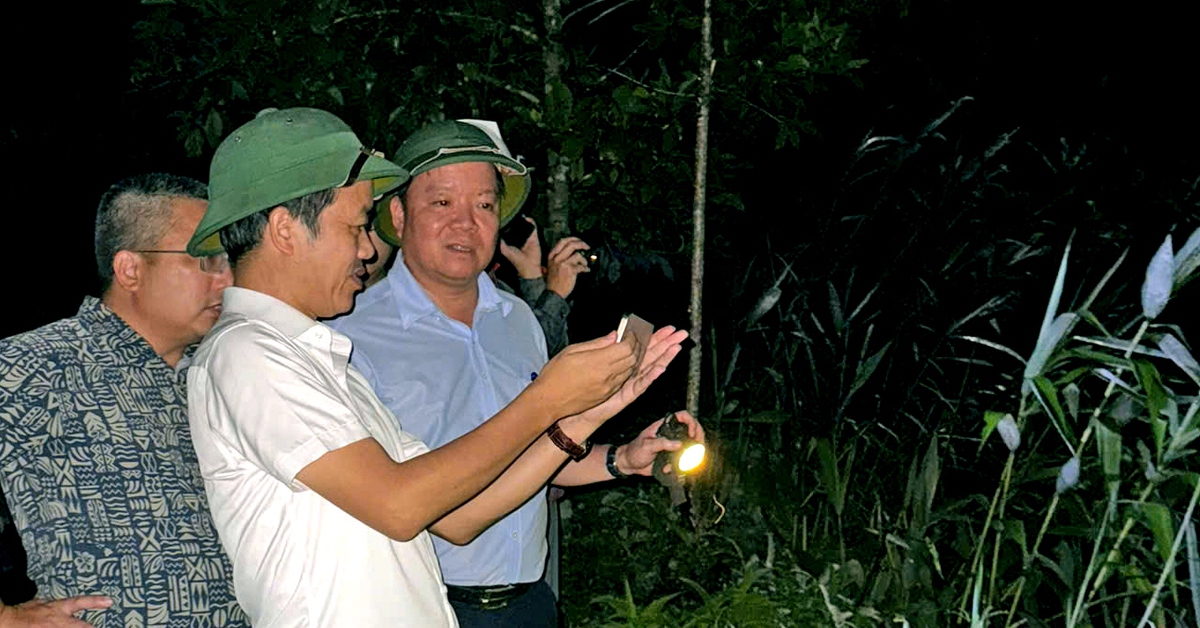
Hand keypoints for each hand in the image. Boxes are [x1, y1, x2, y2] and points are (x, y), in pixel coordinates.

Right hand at [0, 596, 111, 626]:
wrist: (6, 621)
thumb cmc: (21, 613)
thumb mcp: (41, 604)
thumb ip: (55, 606)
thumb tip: (65, 606)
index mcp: (57, 609)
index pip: (79, 602)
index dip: (96, 601)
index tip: (109, 602)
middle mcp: (59, 621)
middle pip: (83, 626)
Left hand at [498, 217, 543, 278]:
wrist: (528, 266)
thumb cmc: (515, 259)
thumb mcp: (505, 249)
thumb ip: (500, 242)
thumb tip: (496, 231)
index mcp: (512, 240)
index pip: (509, 229)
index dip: (506, 223)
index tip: (502, 216)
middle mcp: (520, 237)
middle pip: (517, 225)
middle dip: (515, 220)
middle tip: (511, 212)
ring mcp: (527, 236)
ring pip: (525, 224)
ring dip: (523, 219)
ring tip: (519, 213)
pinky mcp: (534, 236)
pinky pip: (533, 226)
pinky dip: (531, 221)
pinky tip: (527, 218)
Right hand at [531, 331, 636, 417]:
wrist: (548, 401)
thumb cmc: (555, 375)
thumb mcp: (571, 351)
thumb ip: (596, 343)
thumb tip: (613, 336)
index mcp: (599, 362)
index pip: (626, 347)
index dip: (631, 338)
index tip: (629, 333)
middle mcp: (607, 376)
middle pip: (632, 359)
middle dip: (636, 347)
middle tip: (631, 340)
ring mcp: (608, 388)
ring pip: (630, 371)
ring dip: (633, 360)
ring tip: (628, 351)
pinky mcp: (605, 396)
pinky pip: (622, 381)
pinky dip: (626, 371)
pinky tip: (621, 365)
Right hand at [544, 237, 590, 297]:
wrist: (553, 293)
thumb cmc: (554, 281)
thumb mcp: (552, 266)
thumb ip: (560, 257)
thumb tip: (573, 251)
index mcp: (552, 256)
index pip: (562, 241)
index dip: (573, 239)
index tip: (579, 240)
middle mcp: (557, 258)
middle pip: (571, 245)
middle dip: (581, 244)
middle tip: (587, 246)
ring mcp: (563, 264)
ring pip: (577, 255)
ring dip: (584, 260)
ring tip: (584, 264)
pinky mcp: (570, 271)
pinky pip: (581, 266)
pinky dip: (586, 268)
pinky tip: (587, 270)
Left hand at [571, 326, 688, 426]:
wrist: (580, 409)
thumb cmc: (585, 386)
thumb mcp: (593, 359)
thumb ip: (605, 346)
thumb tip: (615, 333)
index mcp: (625, 362)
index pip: (644, 346)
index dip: (657, 337)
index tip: (668, 328)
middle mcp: (632, 373)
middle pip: (652, 355)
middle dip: (668, 344)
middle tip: (681, 335)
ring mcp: (631, 384)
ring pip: (651, 369)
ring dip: (664, 358)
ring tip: (676, 348)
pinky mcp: (628, 395)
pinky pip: (641, 384)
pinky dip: (651, 377)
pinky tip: (660, 368)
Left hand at [614, 410, 704, 475]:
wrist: (629, 464)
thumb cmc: (635, 451)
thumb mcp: (647, 445)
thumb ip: (662, 443)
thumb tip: (679, 444)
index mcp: (664, 426)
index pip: (683, 416)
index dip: (691, 422)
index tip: (692, 434)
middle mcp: (671, 434)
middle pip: (692, 430)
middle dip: (697, 439)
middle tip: (696, 448)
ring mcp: (673, 445)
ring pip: (690, 446)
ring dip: (690, 454)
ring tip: (684, 462)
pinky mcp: (672, 456)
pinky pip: (683, 459)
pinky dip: (682, 465)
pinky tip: (673, 468)